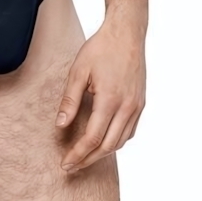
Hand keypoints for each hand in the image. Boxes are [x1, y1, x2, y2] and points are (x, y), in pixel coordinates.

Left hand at [54, 15, 145, 172]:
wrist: (126, 33)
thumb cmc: (100, 49)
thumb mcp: (78, 71)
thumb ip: (70, 100)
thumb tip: (60, 126)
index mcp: (110, 100)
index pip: (92, 139)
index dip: (78, 154)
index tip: (65, 164)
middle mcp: (127, 108)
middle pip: (107, 147)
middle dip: (88, 160)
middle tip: (71, 167)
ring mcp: (137, 107)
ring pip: (120, 142)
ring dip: (102, 153)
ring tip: (84, 156)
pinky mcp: (141, 104)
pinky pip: (129, 131)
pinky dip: (115, 141)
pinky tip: (103, 140)